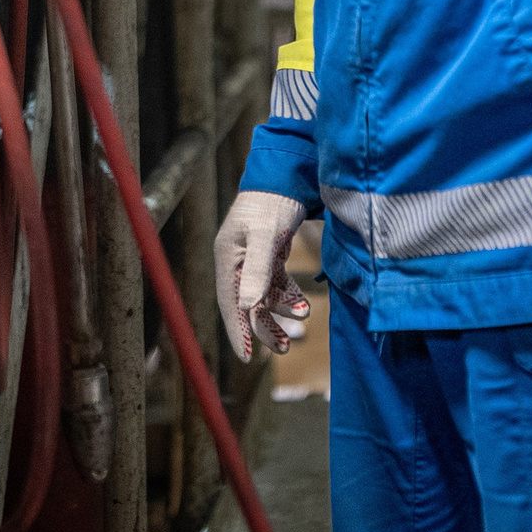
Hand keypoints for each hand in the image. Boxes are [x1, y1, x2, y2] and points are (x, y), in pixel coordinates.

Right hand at [214, 191, 311, 361]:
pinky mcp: (269, 254)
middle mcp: (237, 260)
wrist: (288, 176)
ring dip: (281, 311)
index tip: (247, 356)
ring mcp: (253, 258)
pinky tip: (302, 303)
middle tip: (285, 347)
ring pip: (263, 296)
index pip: (229, 301)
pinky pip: (276, 284)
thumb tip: (248, 307)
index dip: (238, 329)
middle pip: (246, 303)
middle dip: (264, 326)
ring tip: (303, 317)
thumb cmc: (273, 202)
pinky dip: (288, 295)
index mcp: (227, 257)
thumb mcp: (264, 235)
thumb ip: (258, 271)